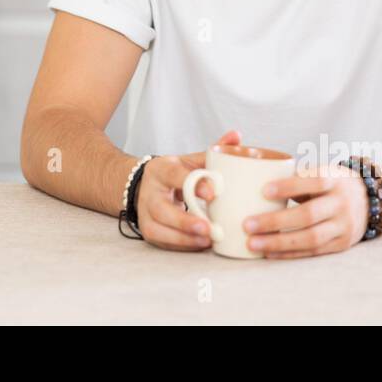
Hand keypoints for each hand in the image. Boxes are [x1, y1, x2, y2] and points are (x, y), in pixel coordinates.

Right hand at [133, 129, 241, 250]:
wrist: (145, 186)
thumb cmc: (175, 174)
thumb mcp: (190, 161)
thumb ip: (213, 151)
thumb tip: (237, 136)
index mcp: (161, 169)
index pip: (175, 176)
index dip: (193, 185)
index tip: (214, 194)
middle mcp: (149, 191)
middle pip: (162, 209)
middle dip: (185, 221)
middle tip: (210, 229)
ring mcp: (145, 212)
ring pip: (159, 229)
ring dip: (184, 238)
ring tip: (208, 240)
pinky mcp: (147, 230)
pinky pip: (163, 242)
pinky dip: (182, 245)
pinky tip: (201, 245)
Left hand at [242, 162, 370, 258]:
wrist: (368, 201)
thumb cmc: (331, 183)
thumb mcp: (322, 172)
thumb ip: (296, 175)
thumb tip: (253, 179)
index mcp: (334, 179)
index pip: (314, 181)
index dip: (289, 186)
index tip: (263, 191)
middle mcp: (341, 203)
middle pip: (309, 214)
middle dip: (275, 221)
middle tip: (247, 224)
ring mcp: (344, 226)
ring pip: (310, 238)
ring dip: (278, 242)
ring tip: (252, 243)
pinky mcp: (341, 244)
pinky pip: (313, 252)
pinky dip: (289, 253)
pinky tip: (268, 253)